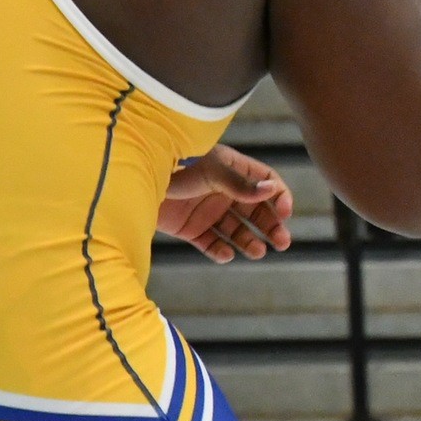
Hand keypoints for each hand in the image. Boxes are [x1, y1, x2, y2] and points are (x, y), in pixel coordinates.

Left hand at [159, 144, 293, 262]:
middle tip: (283, 243)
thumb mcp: (212, 172)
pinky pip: (210, 243)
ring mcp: (207, 210)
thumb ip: (241, 185)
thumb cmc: (175, 165)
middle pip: (255, 211)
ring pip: (236, 230)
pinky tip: (226, 255)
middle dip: (270, 226)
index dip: (279, 197)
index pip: (266, 183)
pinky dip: (219, 251)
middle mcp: (223, 191)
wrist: (135, 178)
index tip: (285, 213)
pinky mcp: (190, 229)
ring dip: (249, 241)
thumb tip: (273, 190)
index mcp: (233, 170)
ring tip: (257, 252)